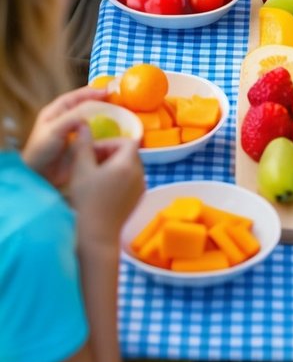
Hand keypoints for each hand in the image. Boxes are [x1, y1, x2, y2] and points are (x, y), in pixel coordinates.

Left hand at [23, 87, 109, 187]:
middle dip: (102, 103)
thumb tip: (93, 108)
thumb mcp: (55, 129)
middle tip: (119, 102)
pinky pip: (95, 137)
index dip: (93, 91)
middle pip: (87, 107)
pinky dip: (105, 134)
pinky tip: (116, 134)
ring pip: (93, 121)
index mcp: (57, 111)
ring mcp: (75, 134)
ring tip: (121, 116)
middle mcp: (66, 120)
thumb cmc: (40, 151)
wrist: (38, 177)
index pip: (77, 96)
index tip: (109, 90)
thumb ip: (73, 116)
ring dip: (106, 119)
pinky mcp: (81, 147)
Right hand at [68, 125, 144, 243]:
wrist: (95, 236)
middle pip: (129, 154)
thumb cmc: (86, 200)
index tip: (92, 152)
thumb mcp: (81, 169)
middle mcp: (140, 174)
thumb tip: (84, 125)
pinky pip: (131, 181)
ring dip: (114, 166)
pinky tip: (102, 190)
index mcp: (129, 163)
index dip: (109, 142)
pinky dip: (119, 179)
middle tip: (91, 162)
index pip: (127, 141)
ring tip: (95, 176)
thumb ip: (84, 144)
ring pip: (130, 167)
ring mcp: (141, 188)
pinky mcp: (137, 201)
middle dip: (110, 154)